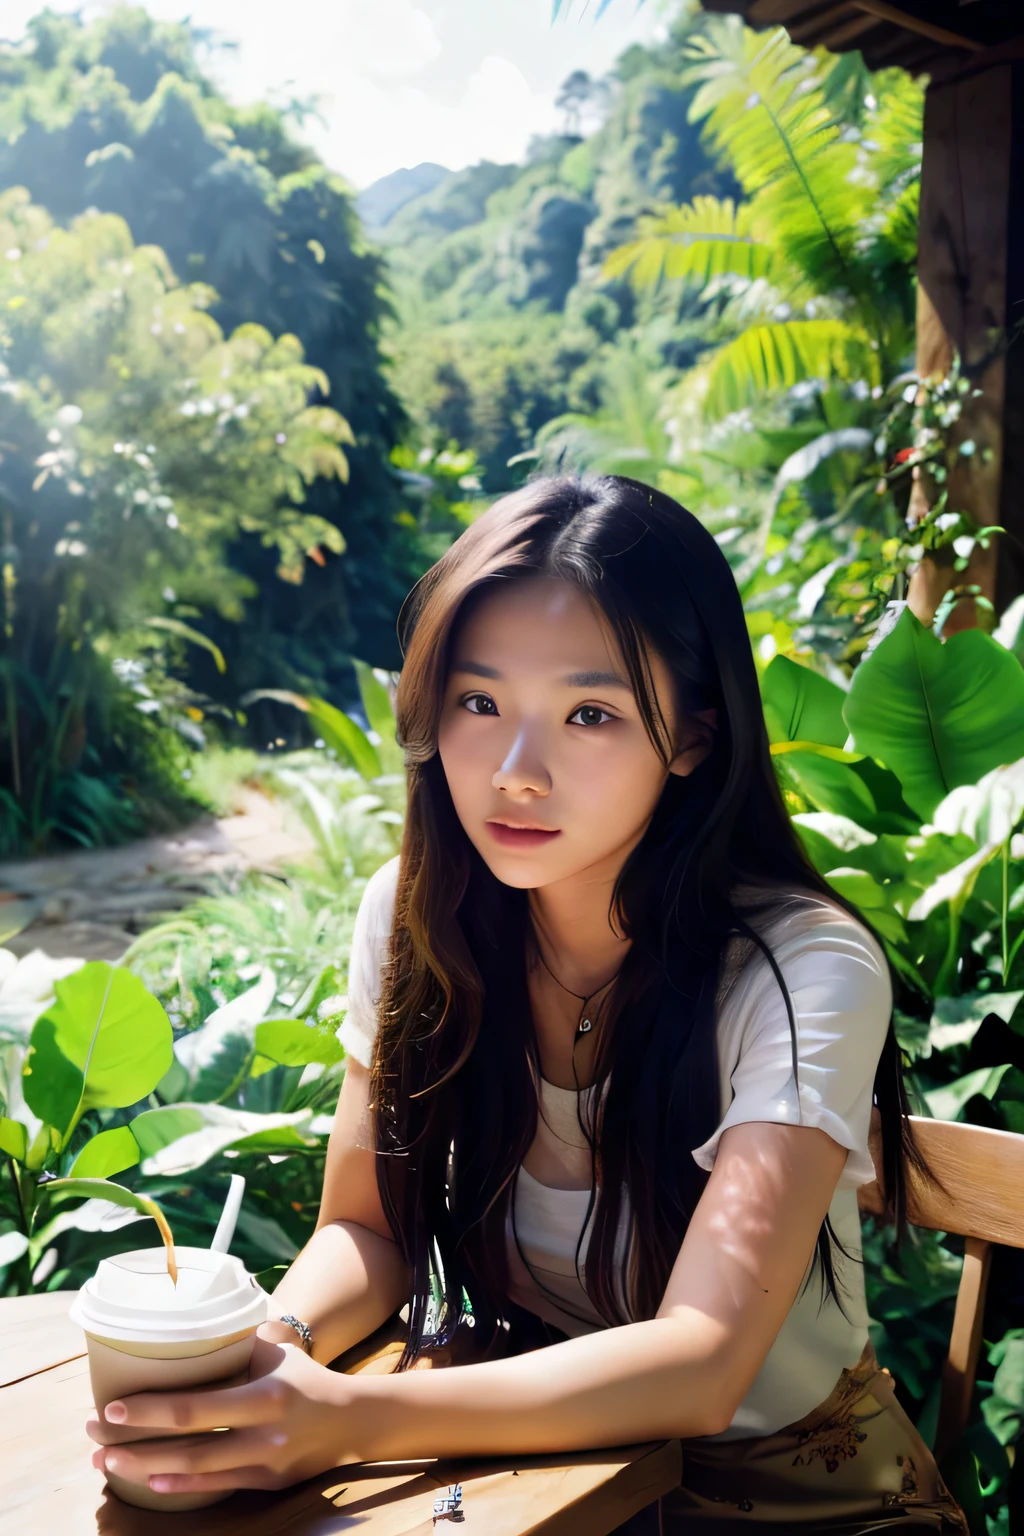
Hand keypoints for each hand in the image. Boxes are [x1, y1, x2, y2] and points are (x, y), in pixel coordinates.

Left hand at [86, 1335, 362, 1495]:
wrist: (351, 1420)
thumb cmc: (303, 1376)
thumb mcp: (275, 1350)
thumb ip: (235, 1340)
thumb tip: (190, 1318)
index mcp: (264, 1394)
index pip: (194, 1408)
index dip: (149, 1412)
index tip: (110, 1408)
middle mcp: (262, 1434)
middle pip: (185, 1447)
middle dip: (131, 1445)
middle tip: (92, 1436)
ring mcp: (263, 1463)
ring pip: (192, 1473)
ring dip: (142, 1469)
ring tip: (106, 1463)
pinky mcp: (265, 1483)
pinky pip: (214, 1487)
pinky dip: (178, 1487)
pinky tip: (148, 1482)